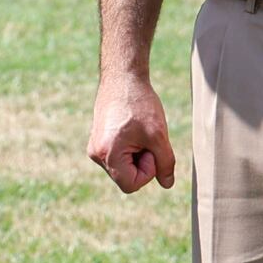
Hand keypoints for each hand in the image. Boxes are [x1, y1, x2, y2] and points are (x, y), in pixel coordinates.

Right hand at [87, 71, 177, 192]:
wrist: (122, 78)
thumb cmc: (140, 104)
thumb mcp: (158, 136)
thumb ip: (165, 163)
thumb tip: (167, 184)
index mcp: (107, 154)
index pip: (131, 185)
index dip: (148, 171)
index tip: (152, 148)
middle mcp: (95, 154)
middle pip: (126, 177)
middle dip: (142, 162)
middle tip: (147, 137)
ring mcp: (94, 148)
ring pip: (123, 167)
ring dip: (137, 155)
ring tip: (138, 132)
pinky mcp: (97, 141)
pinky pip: (117, 156)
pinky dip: (130, 148)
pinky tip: (132, 129)